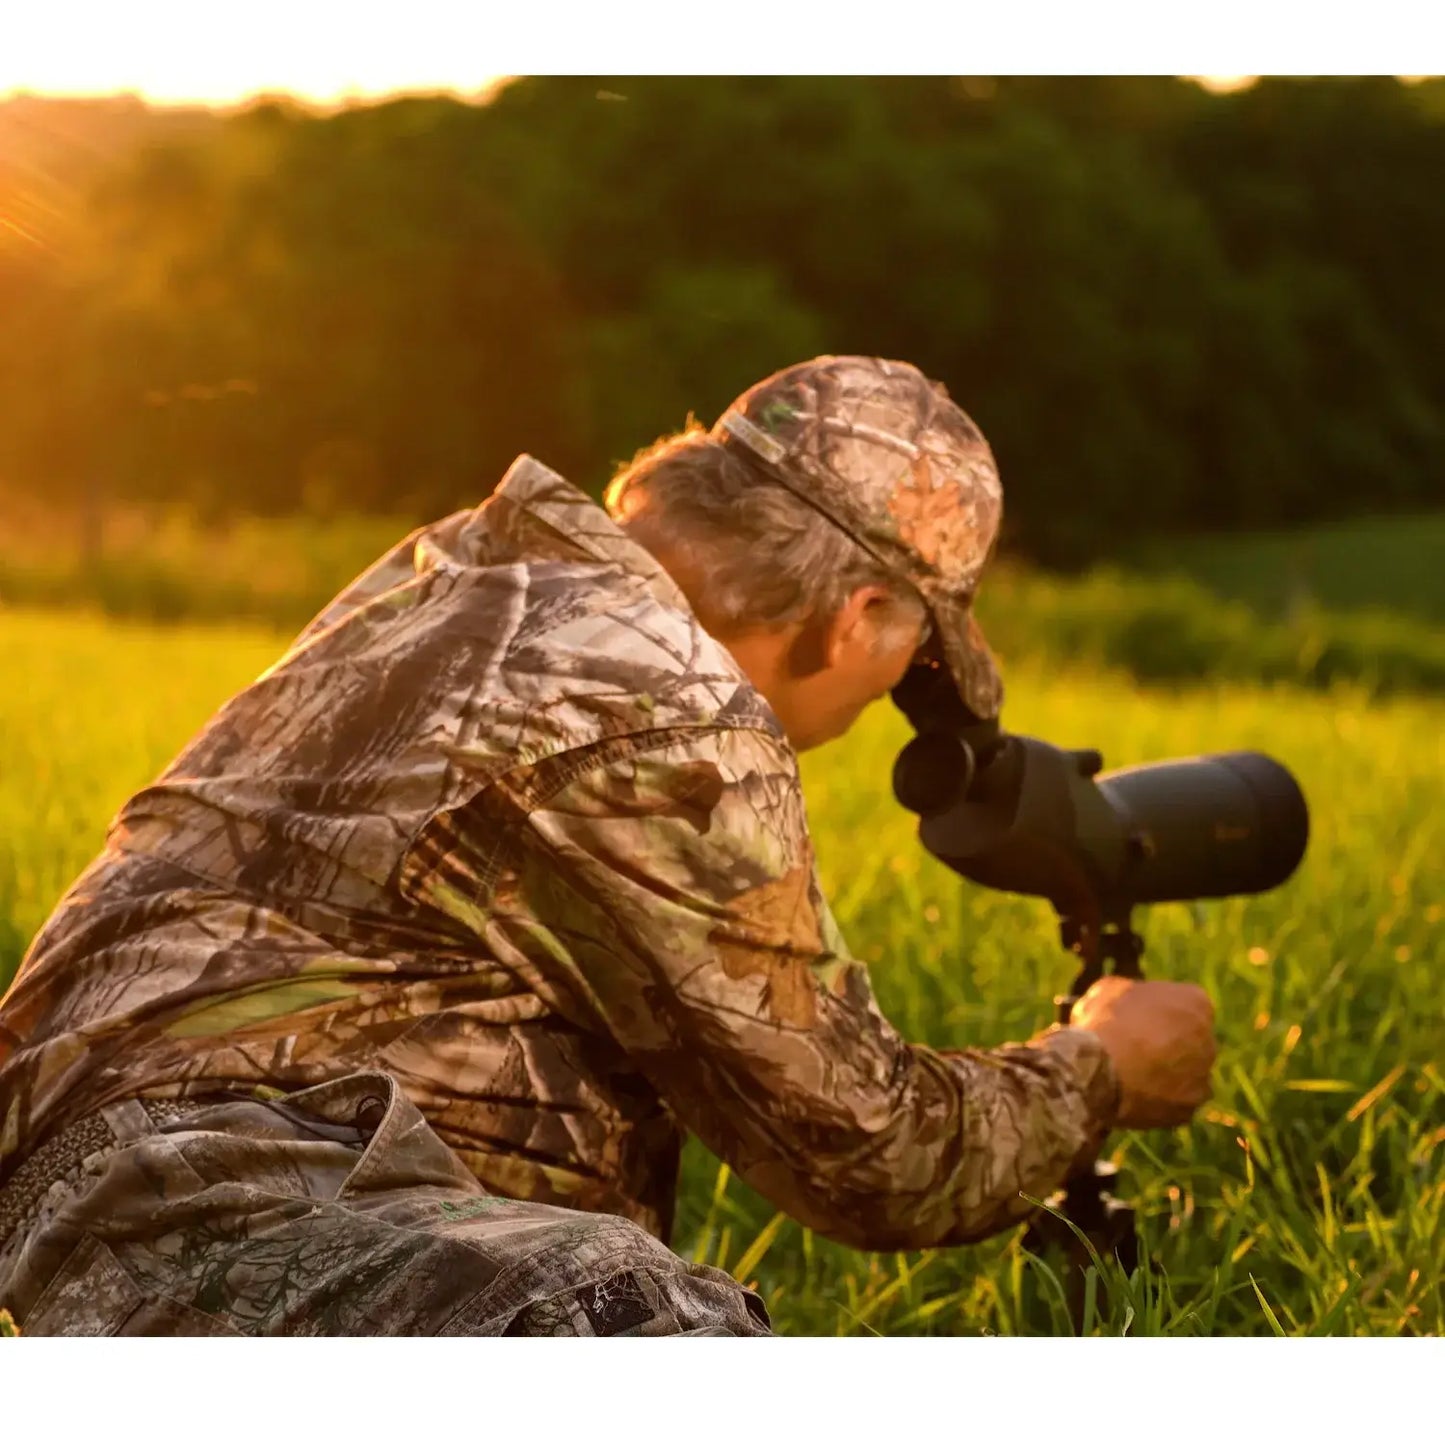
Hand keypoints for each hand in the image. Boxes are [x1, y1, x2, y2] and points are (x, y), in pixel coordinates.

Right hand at [1068, 975, 1216, 1128]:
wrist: (1098, 1069)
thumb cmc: (1104, 1021)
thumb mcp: (1108, 989)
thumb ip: (1128, 992)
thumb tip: (1124, 1000)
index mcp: (1196, 1002)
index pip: (1186, 1004)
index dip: (1159, 1012)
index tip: (1138, 1018)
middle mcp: (1209, 1040)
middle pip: (1190, 1041)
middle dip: (1168, 1044)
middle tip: (1134, 1048)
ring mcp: (1202, 1077)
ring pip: (1185, 1074)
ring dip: (1166, 1074)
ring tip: (1129, 1076)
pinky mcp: (1188, 1109)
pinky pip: (1174, 1103)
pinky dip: (1158, 1101)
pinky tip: (1131, 1095)